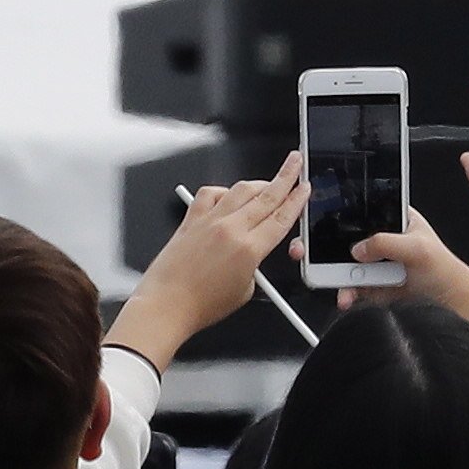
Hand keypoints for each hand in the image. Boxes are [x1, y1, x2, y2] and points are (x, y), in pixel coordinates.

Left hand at [107, 154, 307, 371]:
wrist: (164, 306)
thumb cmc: (199, 306)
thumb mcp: (244, 291)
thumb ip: (254, 266)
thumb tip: (254, 252)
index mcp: (250, 249)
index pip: (282, 216)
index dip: (297, 199)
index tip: (304, 187)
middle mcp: (230, 229)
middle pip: (267, 195)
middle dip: (286, 176)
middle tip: (295, 162)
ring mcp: (209, 222)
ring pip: (240, 189)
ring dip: (258, 183)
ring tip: (267, 182)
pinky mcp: (190, 221)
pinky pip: (209, 194)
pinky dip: (222, 191)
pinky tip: (227, 196)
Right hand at [345, 208, 468, 322]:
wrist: (449, 300)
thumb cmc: (444, 270)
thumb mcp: (418, 248)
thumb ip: (386, 243)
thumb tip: (358, 248)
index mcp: (398, 220)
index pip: (368, 213)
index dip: (351, 219)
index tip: (338, 231)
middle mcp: (385, 239)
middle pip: (353, 241)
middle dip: (342, 254)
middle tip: (339, 264)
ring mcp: (377, 262)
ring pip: (348, 265)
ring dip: (342, 277)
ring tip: (346, 288)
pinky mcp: (372, 283)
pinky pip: (351, 285)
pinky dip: (347, 292)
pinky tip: (349, 296)